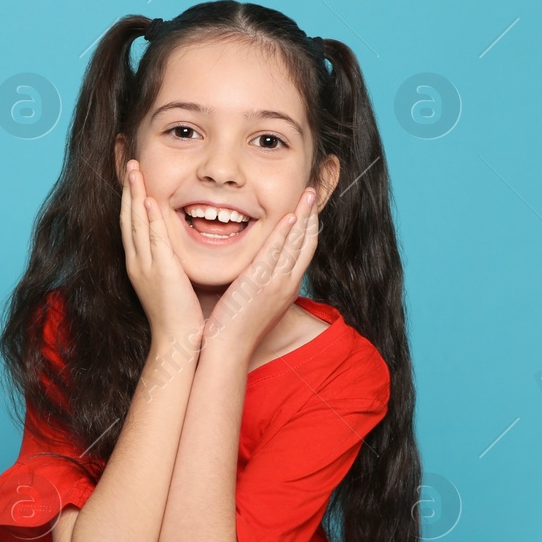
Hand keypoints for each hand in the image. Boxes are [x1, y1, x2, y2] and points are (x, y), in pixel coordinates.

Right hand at [119, 160, 203, 342]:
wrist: (177, 342)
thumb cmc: (179, 317)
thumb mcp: (171, 284)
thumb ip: (170, 263)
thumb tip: (176, 250)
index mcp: (139, 265)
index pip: (132, 225)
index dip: (131, 200)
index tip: (133, 178)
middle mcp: (137, 262)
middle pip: (128, 218)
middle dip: (129, 189)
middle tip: (130, 163)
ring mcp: (146, 266)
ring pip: (136, 223)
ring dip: (135, 194)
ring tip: (135, 170)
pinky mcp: (161, 271)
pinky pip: (152, 239)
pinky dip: (148, 218)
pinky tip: (147, 199)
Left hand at [202, 186, 319, 361]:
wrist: (228, 348)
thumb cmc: (235, 327)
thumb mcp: (255, 302)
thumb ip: (258, 282)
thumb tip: (254, 268)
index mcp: (287, 289)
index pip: (304, 252)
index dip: (308, 228)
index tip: (309, 209)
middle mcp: (287, 285)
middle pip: (306, 243)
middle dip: (312, 216)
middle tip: (313, 192)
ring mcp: (276, 284)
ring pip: (296, 243)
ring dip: (303, 216)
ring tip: (308, 194)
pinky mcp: (260, 283)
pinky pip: (276, 252)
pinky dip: (284, 233)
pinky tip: (290, 216)